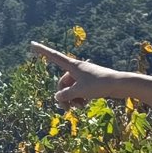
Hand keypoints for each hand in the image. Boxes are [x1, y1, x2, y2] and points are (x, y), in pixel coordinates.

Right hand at [30, 43, 146, 110]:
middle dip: (63, 96)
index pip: (53, 56)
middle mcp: (76, 69)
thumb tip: (57, 98)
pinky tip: (85, 105)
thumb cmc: (99, 85)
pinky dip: (79, 98)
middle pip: (62, 83)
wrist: (119, 84)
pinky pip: (79, 91)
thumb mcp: (79, 91)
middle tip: (67, 110)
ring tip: (79, 107)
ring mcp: (83, 76)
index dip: (42, 51)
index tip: (31, 43)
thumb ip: (65, 95)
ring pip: (71, 89)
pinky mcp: (90, 83)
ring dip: (72, 99)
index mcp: (72, 65)